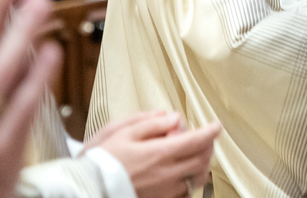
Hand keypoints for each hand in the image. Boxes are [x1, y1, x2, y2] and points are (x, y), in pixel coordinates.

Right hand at [92, 111, 220, 197]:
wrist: (89, 187)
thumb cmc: (104, 159)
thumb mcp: (124, 132)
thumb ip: (153, 123)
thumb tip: (175, 117)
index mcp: (160, 153)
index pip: (197, 141)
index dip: (211, 131)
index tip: (217, 125)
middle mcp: (167, 174)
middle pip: (202, 160)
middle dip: (209, 147)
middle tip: (207, 138)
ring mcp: (165, 191)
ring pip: (196, 178)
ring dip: (201, 164)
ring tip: (196, 154)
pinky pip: (184, 194)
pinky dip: (189, 182)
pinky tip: (183, 174)